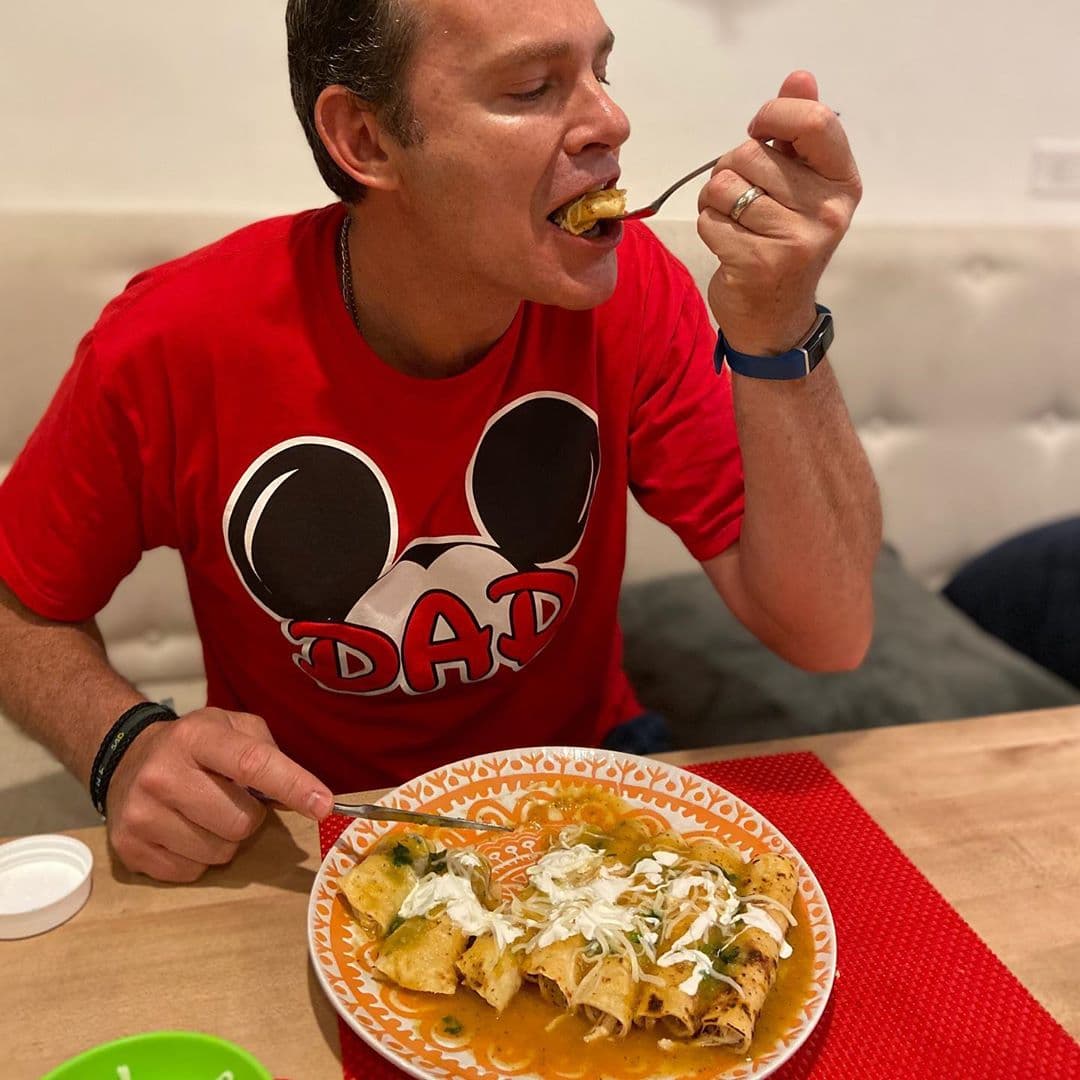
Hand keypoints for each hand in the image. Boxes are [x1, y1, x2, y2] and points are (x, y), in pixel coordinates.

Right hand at [105, 707, 332, 882]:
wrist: (125, 759)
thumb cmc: (194, 746)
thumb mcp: (232, 728)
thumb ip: (268, 753)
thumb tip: (307, 796)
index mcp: (196, 737)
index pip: (252, 763)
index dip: (293, 785)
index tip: (324, 805)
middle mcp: (162, 774)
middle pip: (240, 821)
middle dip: (251, 817)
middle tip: (233, 800)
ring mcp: (141, 815)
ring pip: (219, 852)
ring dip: (226, 840)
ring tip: (205, 815)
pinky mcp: (129, 849)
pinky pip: (192, 872)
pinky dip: (199, 858)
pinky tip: (184, 831)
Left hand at [697, 70, 861, 355]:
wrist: (774, 319)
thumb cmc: (784, 242)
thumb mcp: (801, 187)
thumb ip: (799, 132)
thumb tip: (800, 77)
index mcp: (842, 184)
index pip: (814, 121)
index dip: (774, 114)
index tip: (758, 131)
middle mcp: (825, 211)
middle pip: (751, 154)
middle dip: (731, 169)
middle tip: (743, 196)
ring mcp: (793, 240)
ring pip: (724, 185)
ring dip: (715, 199)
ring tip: (733, 219)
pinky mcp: (757, 263)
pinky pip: (710, 219)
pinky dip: (708, 226)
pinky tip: (727, 242)